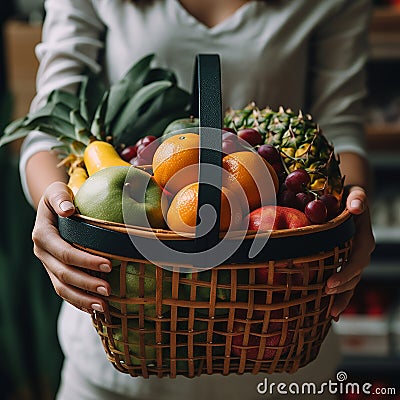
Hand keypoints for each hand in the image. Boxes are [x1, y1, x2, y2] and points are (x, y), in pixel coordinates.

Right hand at [32, 182, 111, 312]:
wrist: (53, 209)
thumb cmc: (60, 198)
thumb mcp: (57, 191)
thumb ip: (60, 197)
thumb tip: (67, 210)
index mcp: (43, 235)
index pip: (65, 252)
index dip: (85, 261)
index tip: (109, 264)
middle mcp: (43, 253)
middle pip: (64, 274)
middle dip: (86, 284)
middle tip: (109, 290)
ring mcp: (47, 265)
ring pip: (62, 288)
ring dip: (82, 299)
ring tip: (103, 307)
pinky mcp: (54, 272)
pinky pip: (64, 291)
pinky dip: (78, 301)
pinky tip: (94, 308)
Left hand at [325, 186, 374, 317]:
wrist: (351, 199)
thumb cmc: (350, 196)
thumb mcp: (355, 194)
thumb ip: (357, 199)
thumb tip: (355, 207)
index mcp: (364, 238)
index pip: (357, 260)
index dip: (345, 273)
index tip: (330, 283)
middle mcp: (362, 251)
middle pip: (355, 275)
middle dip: (342, 289)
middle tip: (325, 297)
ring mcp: (355, 257)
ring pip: (352, 282)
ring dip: (342, 297)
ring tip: (330, 312)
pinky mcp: (348, 260)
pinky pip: (347, 280)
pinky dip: (341, 295)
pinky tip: (332, 311)